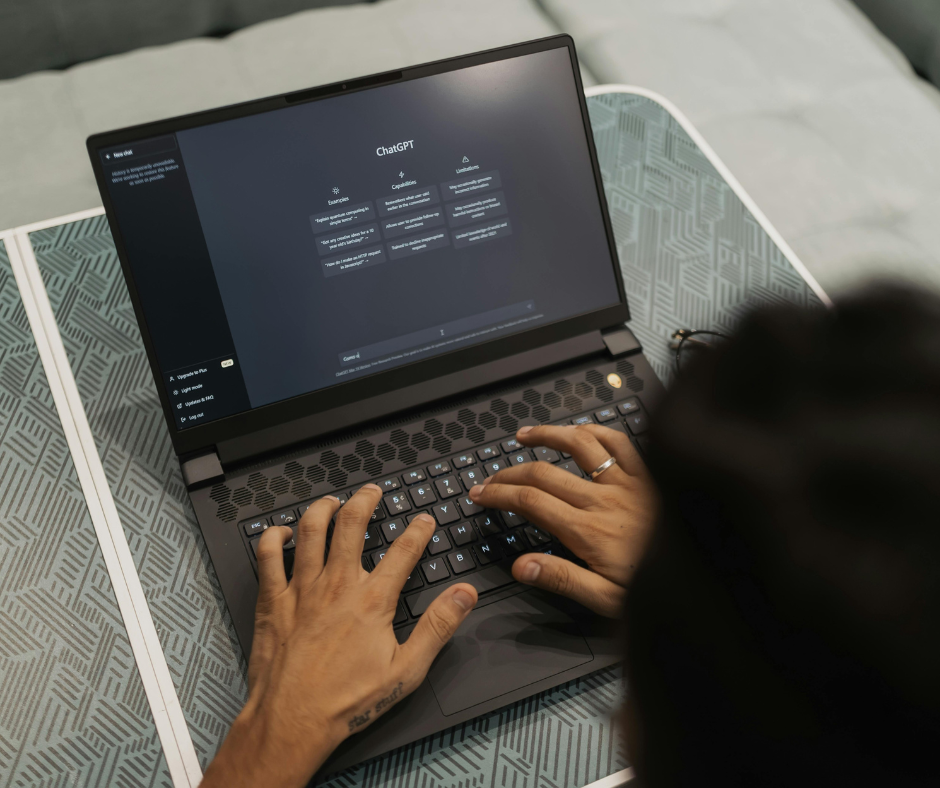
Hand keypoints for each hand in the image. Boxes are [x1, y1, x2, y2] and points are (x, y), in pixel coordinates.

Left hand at [202, 485, 477, 787]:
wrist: (292, 721)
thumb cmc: (346, 702)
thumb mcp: (406, 671)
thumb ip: (438, 627)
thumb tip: (465, 595)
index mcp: (372, 601)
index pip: (402, 551)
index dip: (418, 530)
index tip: (424, 520)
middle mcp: (337, 585)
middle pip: (352, 525)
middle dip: (365, 500)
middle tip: (372, 491)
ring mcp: (302, 589)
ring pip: (312, 530)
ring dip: (323, 508)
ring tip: (333, 501)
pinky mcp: (274, 600)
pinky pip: (268, 555)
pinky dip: (274, 536)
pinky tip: (283, 531)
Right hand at [468, 424, 656, 616]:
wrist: (709, 573)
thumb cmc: (659, 590)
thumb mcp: (606, 600)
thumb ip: (562, 579)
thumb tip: (521, 566)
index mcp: (588, 531)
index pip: (529, 502)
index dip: (498, 494)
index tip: (480, 494)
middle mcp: (603, 500)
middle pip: (543, 473)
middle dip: (509, 472)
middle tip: (491, 478)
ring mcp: (626, 483)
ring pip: (578, 445)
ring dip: (547, 436)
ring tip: (524, 436)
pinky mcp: (648, 476)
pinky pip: (619, 442)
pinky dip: (595, 431)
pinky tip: (580, 431)